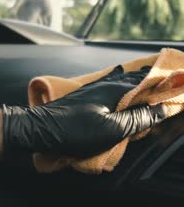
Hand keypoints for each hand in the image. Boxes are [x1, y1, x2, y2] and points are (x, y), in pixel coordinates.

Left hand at [3, 66, 166, 157]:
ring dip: (133, 79)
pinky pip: (106, 85)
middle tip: (165, 76)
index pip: (145, 83)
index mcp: (113, 90)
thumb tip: (162, 109)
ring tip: (144, 75)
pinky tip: (115, 81)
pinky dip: (117, 83)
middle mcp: (102, 85)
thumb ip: (137, 119)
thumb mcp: (111, 130)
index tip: (178, 81)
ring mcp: (90, 90)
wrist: (36, 129)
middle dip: (149, 78)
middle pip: (131, 79)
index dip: (162, 83)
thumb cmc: (73, 130)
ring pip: (118, 81)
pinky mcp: (81, 98)